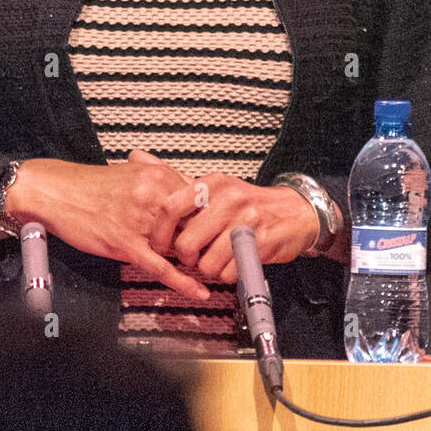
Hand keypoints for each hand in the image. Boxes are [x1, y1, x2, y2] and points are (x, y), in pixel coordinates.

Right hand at [9, 150, 210, 299]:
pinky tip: (198, 292)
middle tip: (217, 250)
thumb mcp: (132, 173)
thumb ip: (161, 181)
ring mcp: (139, 221)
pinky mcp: (124, 243)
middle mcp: (152, 195)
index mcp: (157, 175)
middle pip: (196, 222)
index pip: (200, 197)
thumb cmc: (91, 185)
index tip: (224, 225)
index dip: (213, 215)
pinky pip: (160, 267)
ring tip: (205, 268)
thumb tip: (189, 193)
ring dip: (194, 259)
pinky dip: (183, 282)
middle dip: (207, 239)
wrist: (55, 191)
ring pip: (180, 245)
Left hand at [148, 172, 320, 283]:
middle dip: (186, 258)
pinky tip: (233, 263)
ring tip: (217, 258)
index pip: (171, 206)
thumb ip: (177, 180)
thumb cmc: (248, 204)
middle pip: (186, 242)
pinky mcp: (260, 244)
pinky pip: (229, 273)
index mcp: (213, 184)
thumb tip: (136, 155)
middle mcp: (229, 199)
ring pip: (207, 263)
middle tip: (193, 256)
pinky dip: (227, 275)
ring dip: (208, 269)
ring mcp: (246, 222)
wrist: (294, 213)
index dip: (159, 232)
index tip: (158, 246)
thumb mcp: (216, 186)